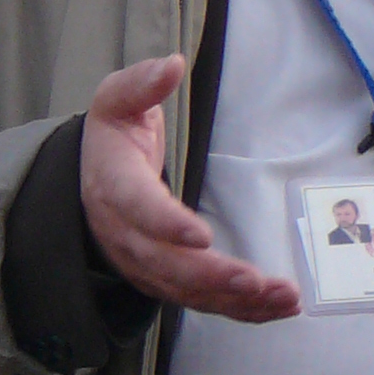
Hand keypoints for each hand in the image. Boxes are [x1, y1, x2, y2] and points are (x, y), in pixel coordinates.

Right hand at [81, 56, 300, 323]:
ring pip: (186, 290)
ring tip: (281, 297)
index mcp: (113, 185)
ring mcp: (143, 263)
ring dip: (235, 299)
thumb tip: (171, 64)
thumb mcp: (117, 100)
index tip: (200, 235)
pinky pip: (200, 300)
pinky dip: (240, 310)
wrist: (92, 177)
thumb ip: (141, 83)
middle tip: (254, 280)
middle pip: (164, 264)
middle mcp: (125, 234)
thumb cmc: (113, 135)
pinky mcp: (165, 279)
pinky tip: (277, 307)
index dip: (166, 224)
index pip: (137, 210)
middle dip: (211, 276)